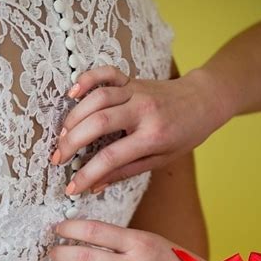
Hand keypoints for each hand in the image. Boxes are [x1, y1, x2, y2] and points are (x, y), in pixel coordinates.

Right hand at [52, 65, 228, 195]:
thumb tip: (95, 186)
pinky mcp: (132, 79)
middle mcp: (143, 111)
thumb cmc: (183, 135)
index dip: (88, 174)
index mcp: (152, 136)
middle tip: (57, 159)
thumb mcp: (160, 160)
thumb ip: (125, 171)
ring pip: (98, 99)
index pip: (112, 157)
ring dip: (74, 118)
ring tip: (62, 137)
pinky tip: (72, 94)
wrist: (203, 101)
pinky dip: (87, 79)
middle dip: (72, 143)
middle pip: (98, 124)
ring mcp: (136, 91)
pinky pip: (106, 74)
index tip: (71, 187)